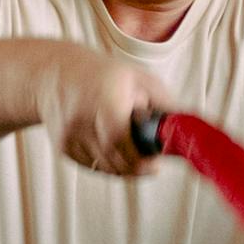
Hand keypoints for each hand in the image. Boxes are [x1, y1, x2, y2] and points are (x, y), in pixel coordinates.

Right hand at [40, 48, 167, 177]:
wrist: (53, 74)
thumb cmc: (104, 75)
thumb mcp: (139, 79)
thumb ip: (165, 104)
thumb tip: (190, 128)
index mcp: (104, 99)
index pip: (121, 141)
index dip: (141, 160)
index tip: (156, 164)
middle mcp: (83, 119)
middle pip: (115, 161)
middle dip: (138, 167)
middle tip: (151, 162)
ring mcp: (70, 135)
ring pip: (106, 168)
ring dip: (125, 167)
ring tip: (132, 150)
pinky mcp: (63, 148)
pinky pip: (93, 167)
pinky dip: (108, 164)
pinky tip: (112, 148)